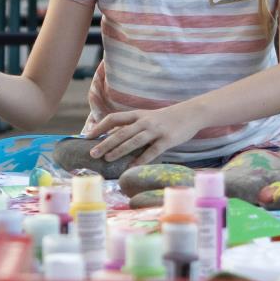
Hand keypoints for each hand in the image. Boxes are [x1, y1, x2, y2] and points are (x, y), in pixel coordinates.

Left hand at [85, 103, 205, 167]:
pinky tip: (131, 167)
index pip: (114, 118)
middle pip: (121, 132)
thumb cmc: (167, 118)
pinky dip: (141, 159)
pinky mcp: (167, 140)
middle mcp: (145, 121)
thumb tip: (113, 137)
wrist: (191, 113)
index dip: (100, 127)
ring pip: (133, 141)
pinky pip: (152, 151)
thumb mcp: (148, 117)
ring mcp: (156, 130)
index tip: (88, 136)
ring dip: (119, 150)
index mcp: (138, 114)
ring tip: (107, 158)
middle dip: (105, 143)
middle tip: (93, 153)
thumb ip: (133, 125)